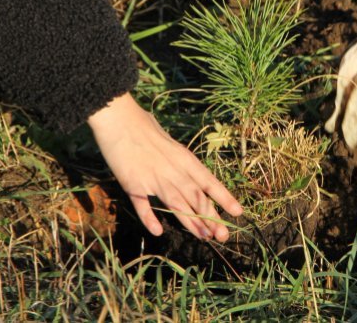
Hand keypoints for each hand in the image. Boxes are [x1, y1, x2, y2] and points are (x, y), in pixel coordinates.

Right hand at [88, 93, 242, 240]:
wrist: (118, 119)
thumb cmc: (142, 125)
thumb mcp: (168, 141)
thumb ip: (177, 159)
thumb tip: (186, 171)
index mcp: (184, 159)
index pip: (209, 181)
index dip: (224, 198)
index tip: (238, 212)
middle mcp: (173, 171)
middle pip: (196, 198)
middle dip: (211, 218)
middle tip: (223, 235)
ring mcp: (154, 179)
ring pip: (177, 205)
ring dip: (191, 223)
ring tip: (204, 238)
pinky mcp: (133, 185)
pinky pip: (143, 206)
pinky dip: (150, 219)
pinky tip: (158, 231)